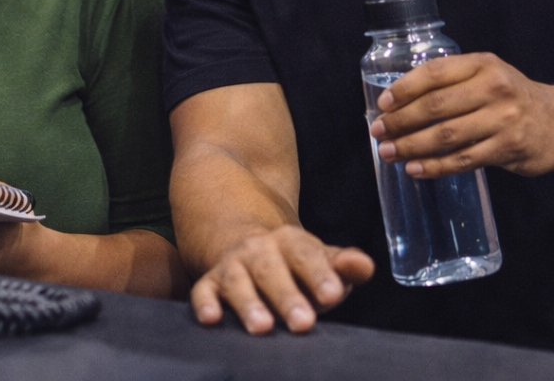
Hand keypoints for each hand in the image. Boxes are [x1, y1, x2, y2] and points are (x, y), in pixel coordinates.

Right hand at [190, 225, 373, 334]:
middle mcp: (258, 250)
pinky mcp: (210, 282)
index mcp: (289, 242)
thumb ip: (341, 265)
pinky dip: (205, 303)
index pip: (305, 255)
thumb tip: (365, 266)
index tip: (332, 293)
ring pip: (237, 281)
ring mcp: (232, 265)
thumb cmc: (291, 264)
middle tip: (303, 321)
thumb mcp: (317, 260)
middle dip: (286, 295)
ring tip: (262, 326)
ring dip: (248, 303)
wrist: (243, 242)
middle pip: (271, 269)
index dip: (318, 273)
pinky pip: (203, 291)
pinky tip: (211, 318)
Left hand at [371, 53, 553, 177]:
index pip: (434, 73)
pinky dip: (435, 166)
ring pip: (445, 135)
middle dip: (400, 121)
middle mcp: (493, 89)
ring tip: (388, 152)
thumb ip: (449, 80)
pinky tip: (414, 168)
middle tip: (378, 131)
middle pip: (435, 106)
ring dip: (411, 146)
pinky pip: (463, 160)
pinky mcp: (508, 148)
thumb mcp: (484, 74)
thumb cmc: (508, 96)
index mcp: (481, 64)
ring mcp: (503, 120)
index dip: (404, 88)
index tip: (382, 104)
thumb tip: (398, 99)